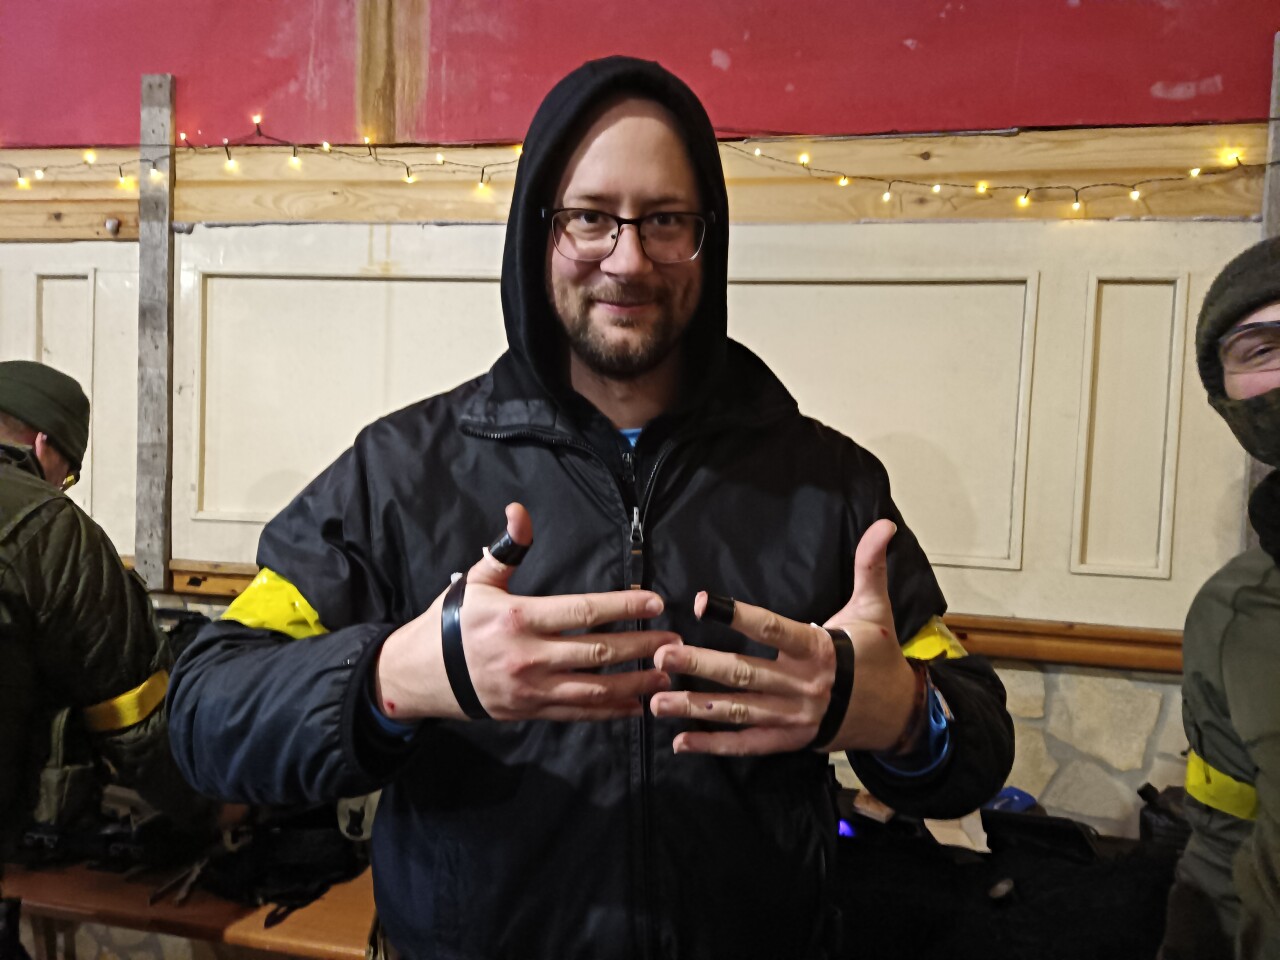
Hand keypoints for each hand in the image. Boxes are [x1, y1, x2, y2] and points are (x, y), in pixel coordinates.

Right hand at [375, 503, 678, 721]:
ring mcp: (531, 688)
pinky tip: (635, 705)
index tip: (655, 602)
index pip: (583, 611)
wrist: (420, 675)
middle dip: (641, 647)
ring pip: (594, 689)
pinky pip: (577, 713)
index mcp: (519, 618)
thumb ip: (505, 549)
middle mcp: (529, 656)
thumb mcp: (476, 581)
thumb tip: (520, 512)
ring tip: (664, 675)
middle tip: (676, 643)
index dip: (623, 607)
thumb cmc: (452, 622)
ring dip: (634, 683)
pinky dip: (608, 711)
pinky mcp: (530, 711)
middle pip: (598, 651)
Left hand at [649, 519, 916, 754]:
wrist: (898, 715)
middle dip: (701, 666)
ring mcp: (795, 718)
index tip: (704, 602)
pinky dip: (715, 745)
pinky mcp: (790, 740)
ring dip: (696, 707)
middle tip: (662, 657)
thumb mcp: (875, 609)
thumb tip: (883, 524)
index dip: (739, 616)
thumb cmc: (878, 657)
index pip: (774, 630)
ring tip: (657, 701)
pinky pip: (748, 744)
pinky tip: (681, 741)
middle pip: (745, 674)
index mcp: (820, 650)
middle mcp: (803, 686)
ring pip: (739, 711)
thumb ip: (870, 566)